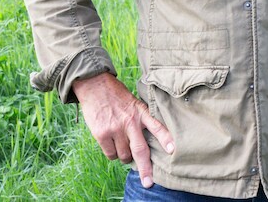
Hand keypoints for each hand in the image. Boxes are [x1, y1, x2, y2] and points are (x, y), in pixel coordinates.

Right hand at [73, 72, 173, 187]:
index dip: (165, 138)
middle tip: (149, 182)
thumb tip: (145, 143)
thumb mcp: (135, 103)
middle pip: (140, 150)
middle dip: (145, 169)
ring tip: (124, 147)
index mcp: (141, 112)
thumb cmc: (117, 96)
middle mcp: (130, 122)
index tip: (172, 150)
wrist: (95, 85)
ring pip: (124, 155)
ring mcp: (115, 129)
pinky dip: (112, 154)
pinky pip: (110, 154)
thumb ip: (141, 120)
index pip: (157, 126)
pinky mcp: (101, 134)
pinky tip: (112, 145)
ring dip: (125, 157)